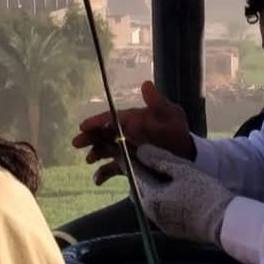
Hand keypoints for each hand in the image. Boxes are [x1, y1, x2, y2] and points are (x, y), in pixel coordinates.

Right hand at [74, 81, 193, 185]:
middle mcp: (127, 134)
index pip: (112, 119)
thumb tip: (146, 84)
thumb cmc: (177, 131)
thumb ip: (157, 102)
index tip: (83, 125)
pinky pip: (113, 169)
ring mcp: (127, 150)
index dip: (97, 121)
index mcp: (134, 120)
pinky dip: (103, 174)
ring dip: (95, 153)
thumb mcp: (171, 114)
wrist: (186, 155)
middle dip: (90, 137)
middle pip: (104, 134)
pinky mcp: (130, 165)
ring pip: (106, 150)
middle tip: (77, 142)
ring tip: (89, 160)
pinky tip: (97, 180)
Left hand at [135, 146, 233, 244]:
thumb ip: (159, 160)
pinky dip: (158, 197)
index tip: (125, 149)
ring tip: (159, 173)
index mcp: (151, 198)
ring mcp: (161, 224)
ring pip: (147, 201)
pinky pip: (158, 210)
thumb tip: (140, 151)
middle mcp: (151, 214)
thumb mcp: (182, 171)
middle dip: (138, 174)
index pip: (134, 175)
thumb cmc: (204, 193)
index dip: (129, 160)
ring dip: (149, 186)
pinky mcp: (171, 229)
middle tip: (144, 159)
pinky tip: (170, 190)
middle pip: (138, 190)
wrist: (224, 222)